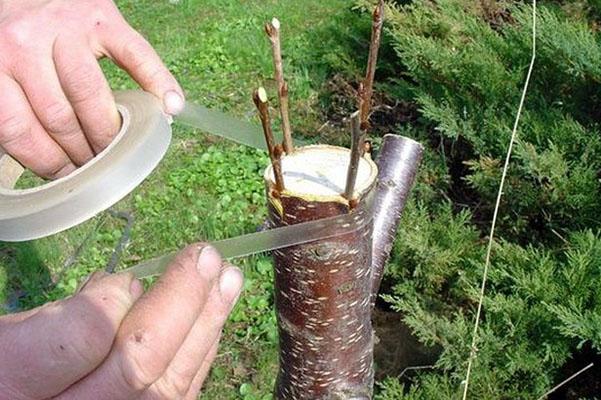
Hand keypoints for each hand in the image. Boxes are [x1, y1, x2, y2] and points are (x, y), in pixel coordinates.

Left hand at [0, 0, 184, 178]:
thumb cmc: (20, 31)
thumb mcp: (3, 66)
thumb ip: (18, 102)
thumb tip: (52, 158)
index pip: (20, 130)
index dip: (47, 162)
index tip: (67, 175)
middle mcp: (24, 44)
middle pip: (60, 119)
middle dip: (83, 154)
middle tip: (98, 166)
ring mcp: (66, 29)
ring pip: (92, 99)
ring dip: (111, 135)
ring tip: (121, 150)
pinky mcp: (103, 18)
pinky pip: (136, 56)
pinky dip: (158, 83)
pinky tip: (171, 107)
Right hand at [0, 244, 242, 399]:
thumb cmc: (10, 371)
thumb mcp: (10, 334)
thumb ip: (64, 315)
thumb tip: (128, 287)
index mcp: (15, 380)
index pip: (84, 338)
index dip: (116, 300)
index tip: (128, 278)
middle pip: (141, 364)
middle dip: (182, 301)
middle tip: (208, 255)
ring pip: (169, 384)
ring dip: (206, 323)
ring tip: (229, 279)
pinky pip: (177, 396)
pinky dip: (199, 353)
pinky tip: (212, 320)